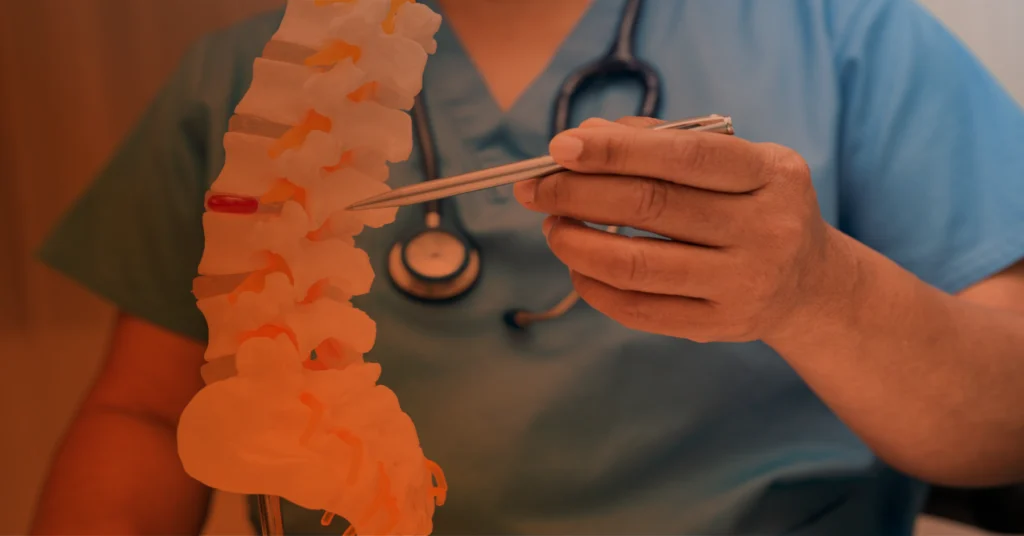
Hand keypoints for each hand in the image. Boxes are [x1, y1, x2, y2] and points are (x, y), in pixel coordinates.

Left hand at [513, 117, 857, 343]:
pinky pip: (640, 309)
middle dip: (578, 193)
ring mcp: (745, 282)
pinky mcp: (721, 326)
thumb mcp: (735, 163)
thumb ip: (665, 142)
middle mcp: (766, 228)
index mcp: (770, 172)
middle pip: (651, 206)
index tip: (560, 148)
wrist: (810, 284)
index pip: (683, 155)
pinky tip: (577, 265)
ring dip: (577, 243)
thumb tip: (586, 135)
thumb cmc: (755, 206)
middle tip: (534, 189)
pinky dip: (594, 285)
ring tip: (553, 227)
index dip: (616, 151)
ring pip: (637, 264)